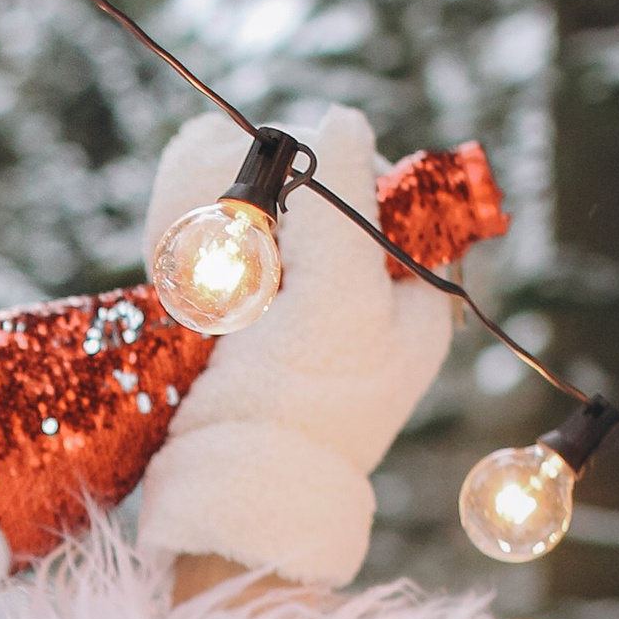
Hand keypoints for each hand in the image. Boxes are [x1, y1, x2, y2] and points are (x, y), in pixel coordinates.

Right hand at [138, 104, 453, 586]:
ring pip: (283, 249)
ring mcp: (308, 343)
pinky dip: (221, 272)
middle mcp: (371, 322)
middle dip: (291, 205)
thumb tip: (342, 118)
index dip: (356, 175)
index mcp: (416, 307)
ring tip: (224, 245)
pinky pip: (242, 287)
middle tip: (256, 210)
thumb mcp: (339, 291)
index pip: (403, 205)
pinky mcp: (251, 360)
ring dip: (248, 235)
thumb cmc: (299, 404)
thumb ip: (344, 199)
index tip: (306, 173)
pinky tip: (201, 280)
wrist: (228, 501)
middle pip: (337, 221)